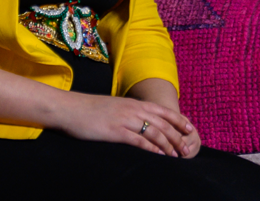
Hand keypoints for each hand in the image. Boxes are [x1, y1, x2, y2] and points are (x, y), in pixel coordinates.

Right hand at [54, 93, 196, 156]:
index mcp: (132, 103)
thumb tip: (138, 123)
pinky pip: (139, 140)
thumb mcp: (113, 107)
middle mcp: (132, 109)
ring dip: (168, 145)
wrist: (68, 108)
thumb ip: (127, 113)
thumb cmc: (88, 109)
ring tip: (176, 156)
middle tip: (187, 149)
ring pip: (154, 132)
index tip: (190, 130)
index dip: (178, 120)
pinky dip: (152, 148)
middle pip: (163, 123)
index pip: (162, 111)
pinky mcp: (115, 131)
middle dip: (178, 136)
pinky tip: (159, 156)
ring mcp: (125, 120)